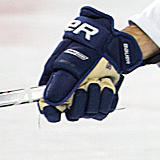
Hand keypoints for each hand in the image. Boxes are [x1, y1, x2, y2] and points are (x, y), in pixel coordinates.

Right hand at [38, 6, 142, 121]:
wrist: (109, 44)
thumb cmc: (85, 51)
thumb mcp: (69, 64)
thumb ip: (59, 83)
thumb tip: (50, 102)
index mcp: (59, 90)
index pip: (50, 111)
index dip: (51, 113)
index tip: (56, 111)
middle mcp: (73, 98)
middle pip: (73, 115)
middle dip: (81, 101)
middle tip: (87, 85)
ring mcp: (89, 100)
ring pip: (90, 113)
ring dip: (96, 98)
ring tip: (98, 81)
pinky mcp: (104, 100)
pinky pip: (104, 111)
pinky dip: (107, 99)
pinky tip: (107, 86)